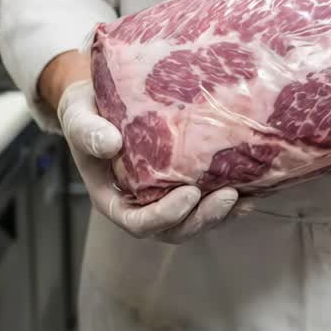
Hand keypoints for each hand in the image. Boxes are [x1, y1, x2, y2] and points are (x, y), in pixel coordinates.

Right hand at [58, 80, 242, 242]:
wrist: (99, 100)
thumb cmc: (86, 111)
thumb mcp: (78, 116)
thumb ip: (87, 131)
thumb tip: (110, 144)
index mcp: (113, 198)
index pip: (139, 223)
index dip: (164, 216)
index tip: (188, 194)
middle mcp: (141, 204)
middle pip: (173, 229)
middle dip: (202, 219)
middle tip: (227, 197)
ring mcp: (164, 196)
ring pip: (194, 220)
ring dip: (220, 214)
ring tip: (244, 197)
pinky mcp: (184, 182)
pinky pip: (207, 200)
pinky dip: (230, 200)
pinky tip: (253, 189)